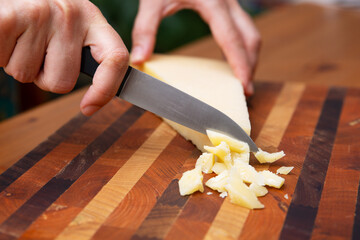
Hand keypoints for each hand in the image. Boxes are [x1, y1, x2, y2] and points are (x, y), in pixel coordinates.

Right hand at [0, 0, 128, 115]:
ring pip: (27, 76)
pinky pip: (5, 63)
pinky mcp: (9, 19)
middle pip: (62, 83)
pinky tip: (6, 36)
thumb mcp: (69, 24)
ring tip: (19, 36)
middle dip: (44, 76)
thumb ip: (82, 53)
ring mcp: (40, 15)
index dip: (106, 89)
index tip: (89, 108)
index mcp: (91, 18)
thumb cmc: (37, 9)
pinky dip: (1, 57)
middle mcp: (71, 14)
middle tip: (36, 49)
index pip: (116, 58)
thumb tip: (92, 104)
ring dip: (19, 64)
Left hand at [131, 0, 259, 95]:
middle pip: (250, 38)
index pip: (232, 39)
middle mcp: (228, 2)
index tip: (244, 85)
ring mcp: (230, 1)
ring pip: (250, 32)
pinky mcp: (226, 3)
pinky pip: (242, 28)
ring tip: (241, 78)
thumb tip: (139, 59)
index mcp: (213, 3)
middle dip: (251, 64)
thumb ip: (145, 29)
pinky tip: (233, 58)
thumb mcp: (153, 0)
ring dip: (249, 56)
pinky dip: (242, 46)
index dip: (240, 64)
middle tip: (245, 89)